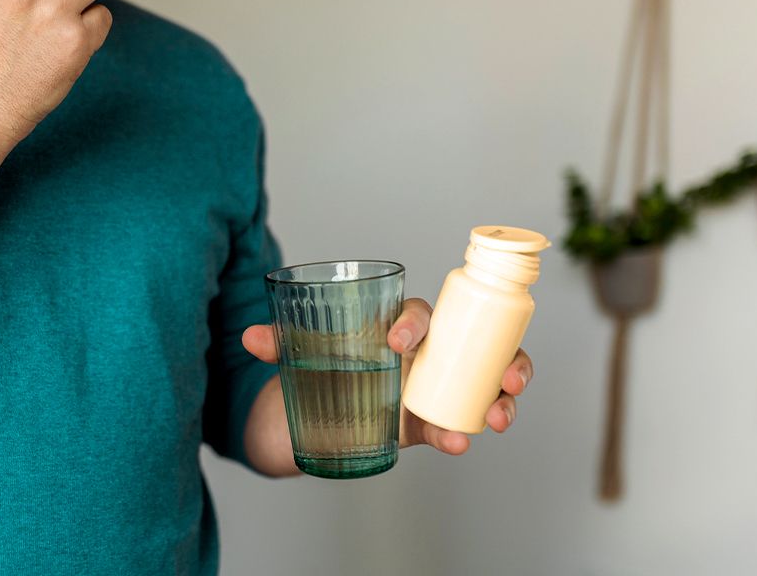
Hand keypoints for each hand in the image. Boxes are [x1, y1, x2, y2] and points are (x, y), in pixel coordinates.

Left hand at [241, 298, 533, 461]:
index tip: (396, 342)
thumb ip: (278, 343)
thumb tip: (252, 337)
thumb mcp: (294, 353)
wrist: (298, 411)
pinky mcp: (421, 424)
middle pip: (472, 345)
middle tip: (504, 375)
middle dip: (499, 356)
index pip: (415, 313)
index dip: (413, 322)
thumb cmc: (310, 366)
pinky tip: (460, 443)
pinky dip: (460, 433)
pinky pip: (453, 425)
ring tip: (500, 416)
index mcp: (391, 326)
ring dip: (498, 398)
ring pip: (479, 385)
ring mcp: (426, 389)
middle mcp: (418, 353)